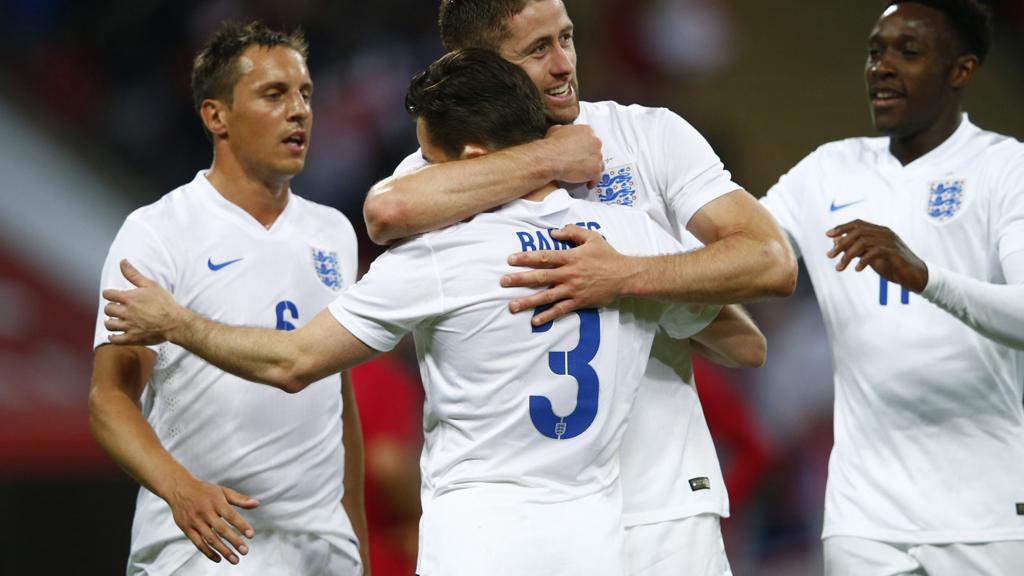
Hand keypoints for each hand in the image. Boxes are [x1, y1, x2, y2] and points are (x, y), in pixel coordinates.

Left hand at [102, 260, 187, 344]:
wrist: (175, 322)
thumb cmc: (165, 303)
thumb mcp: (150, 285)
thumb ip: (134, 274)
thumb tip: (122, 261)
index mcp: (128, 298)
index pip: (107, 294)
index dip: (110, 294)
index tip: (114, 296)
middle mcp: (125, 312)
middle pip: (107, 309)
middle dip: (112, 308)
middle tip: (118, 309)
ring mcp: (128, 326)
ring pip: (109, 324)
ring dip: (111, 322)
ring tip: (117, 321)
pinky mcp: (132, 338)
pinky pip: (115, 340)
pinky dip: (113, 337)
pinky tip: (116, 334)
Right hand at [165, 475, 259, 564]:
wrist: (179, 488)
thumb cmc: (205, 491)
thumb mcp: (222, 491)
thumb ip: (239, 499)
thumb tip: (257, 504)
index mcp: (216, 501)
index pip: (230, 515)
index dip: (241, 525)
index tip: (251, 535)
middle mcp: (205, 511)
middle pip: (221, 529)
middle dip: (234, 541)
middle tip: (245, 551)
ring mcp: (195, 521)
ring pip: (210, 538)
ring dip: (223, 550)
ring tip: (235, 559)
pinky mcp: (186, 528)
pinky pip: (198, 543)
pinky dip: (208, 552)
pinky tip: (219, 559)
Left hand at [502, 225, 634, 324]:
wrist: (625, 276)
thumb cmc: (608, 256)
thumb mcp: (592, 237)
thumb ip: (572, 232)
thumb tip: (554, 233)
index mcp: (570, 257)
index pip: (544, 256)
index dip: (526, 258)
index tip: (510, 260)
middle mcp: (568, 274)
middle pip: (540, 276)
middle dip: (520, 279)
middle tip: (503, 282)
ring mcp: (572, 290)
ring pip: (546, 296)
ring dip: (528, 301)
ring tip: (512, 306)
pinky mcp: (578, 302)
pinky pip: (560, 310)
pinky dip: (547, 316)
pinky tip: (534, 321)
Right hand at [542, 125, 602, 186]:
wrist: (549, 159)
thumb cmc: (551, 145)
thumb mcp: (555, 130)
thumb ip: (564, 130)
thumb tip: (562, 131)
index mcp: (587, 131)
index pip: (591, 139)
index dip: (585, 147)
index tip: (581, 153)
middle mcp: (595, 141)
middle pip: (596, 151)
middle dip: (590, 157)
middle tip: (582, 164)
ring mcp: (597, 156)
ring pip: (599, 164)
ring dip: (592, 168)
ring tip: (585, 174)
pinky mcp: (595, 170)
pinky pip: (597, 177)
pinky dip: (592, 181)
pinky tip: (588, 184)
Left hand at [826, 219, 927, 292]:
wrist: (915, 277)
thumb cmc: (892, 266)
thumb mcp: (871, 257)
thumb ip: (856, 249)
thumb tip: (836, 243)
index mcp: (880, 231)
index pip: (858, 224)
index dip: (842, 227)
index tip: (828, 235)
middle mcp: (885, 233)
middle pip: (858, 231)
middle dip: (841, 243)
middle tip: (829, 256)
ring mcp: (891, 242)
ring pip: (864, 242)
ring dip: (848, 255)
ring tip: (839, 268)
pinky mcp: (895, 253)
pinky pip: (875, 252)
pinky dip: (863, 260)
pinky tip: (857, 269)